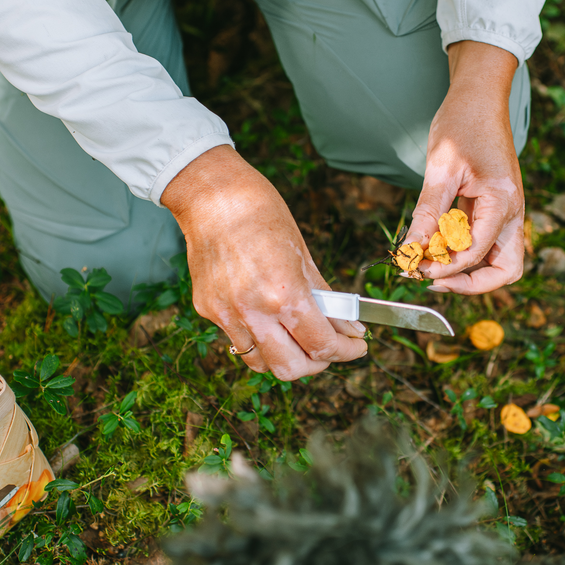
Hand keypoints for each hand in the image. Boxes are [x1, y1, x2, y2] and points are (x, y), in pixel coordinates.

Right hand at [161, 146, 366, 379]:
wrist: (211, 196)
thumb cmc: (260, 213)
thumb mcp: (303, 254)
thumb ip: (324, 298)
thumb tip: (348, 327)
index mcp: (284, 294)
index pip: (322, 345)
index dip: (346, 352)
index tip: (356, 347)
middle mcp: (253, 312)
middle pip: (290, 369)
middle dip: (316, 364)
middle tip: (329, 348)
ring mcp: (226, 315)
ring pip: (261, 363)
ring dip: (285, 357)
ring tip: (298, 338)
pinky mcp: (207, 311)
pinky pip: (238, 341)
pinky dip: (260, 339)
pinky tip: (268, 318)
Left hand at [403, 40, 525, 293]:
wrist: (479, 97)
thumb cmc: (462, 124)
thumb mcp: (440, 169)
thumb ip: (428, 213)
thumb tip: (411, 250)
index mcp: (502, 201)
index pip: (476, 253)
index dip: (444, 268)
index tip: (413, 267)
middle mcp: (512, 212)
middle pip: (505, 270)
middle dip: (470, 283)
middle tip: (432, 278)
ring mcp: (507, 211)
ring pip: (499, 261)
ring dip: (469, 270)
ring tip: (432, 262)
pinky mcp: (497, 208)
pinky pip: (487, 242)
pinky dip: (464, 250)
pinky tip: (437, 243)